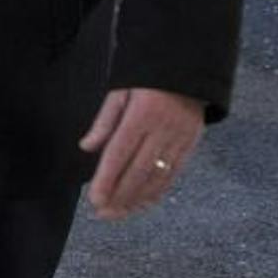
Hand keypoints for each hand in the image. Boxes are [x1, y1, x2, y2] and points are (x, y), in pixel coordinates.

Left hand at [78, 86, 204, 219]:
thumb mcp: (121, 89)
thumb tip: (86, 147)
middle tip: (102, 213)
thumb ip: (104, 120)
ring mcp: (180, 137)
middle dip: (120, 196)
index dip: (107, 179)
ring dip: (137, 199)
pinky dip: (157, 192)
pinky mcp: (192, 143)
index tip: (95, 199)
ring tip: (118, 213)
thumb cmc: (147, 76)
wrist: (188, 65)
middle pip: (139, 171)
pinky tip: (142, 203)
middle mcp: (163, 128)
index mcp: (142, 112)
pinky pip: (174, 174)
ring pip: (158, 177)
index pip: (120, 153)